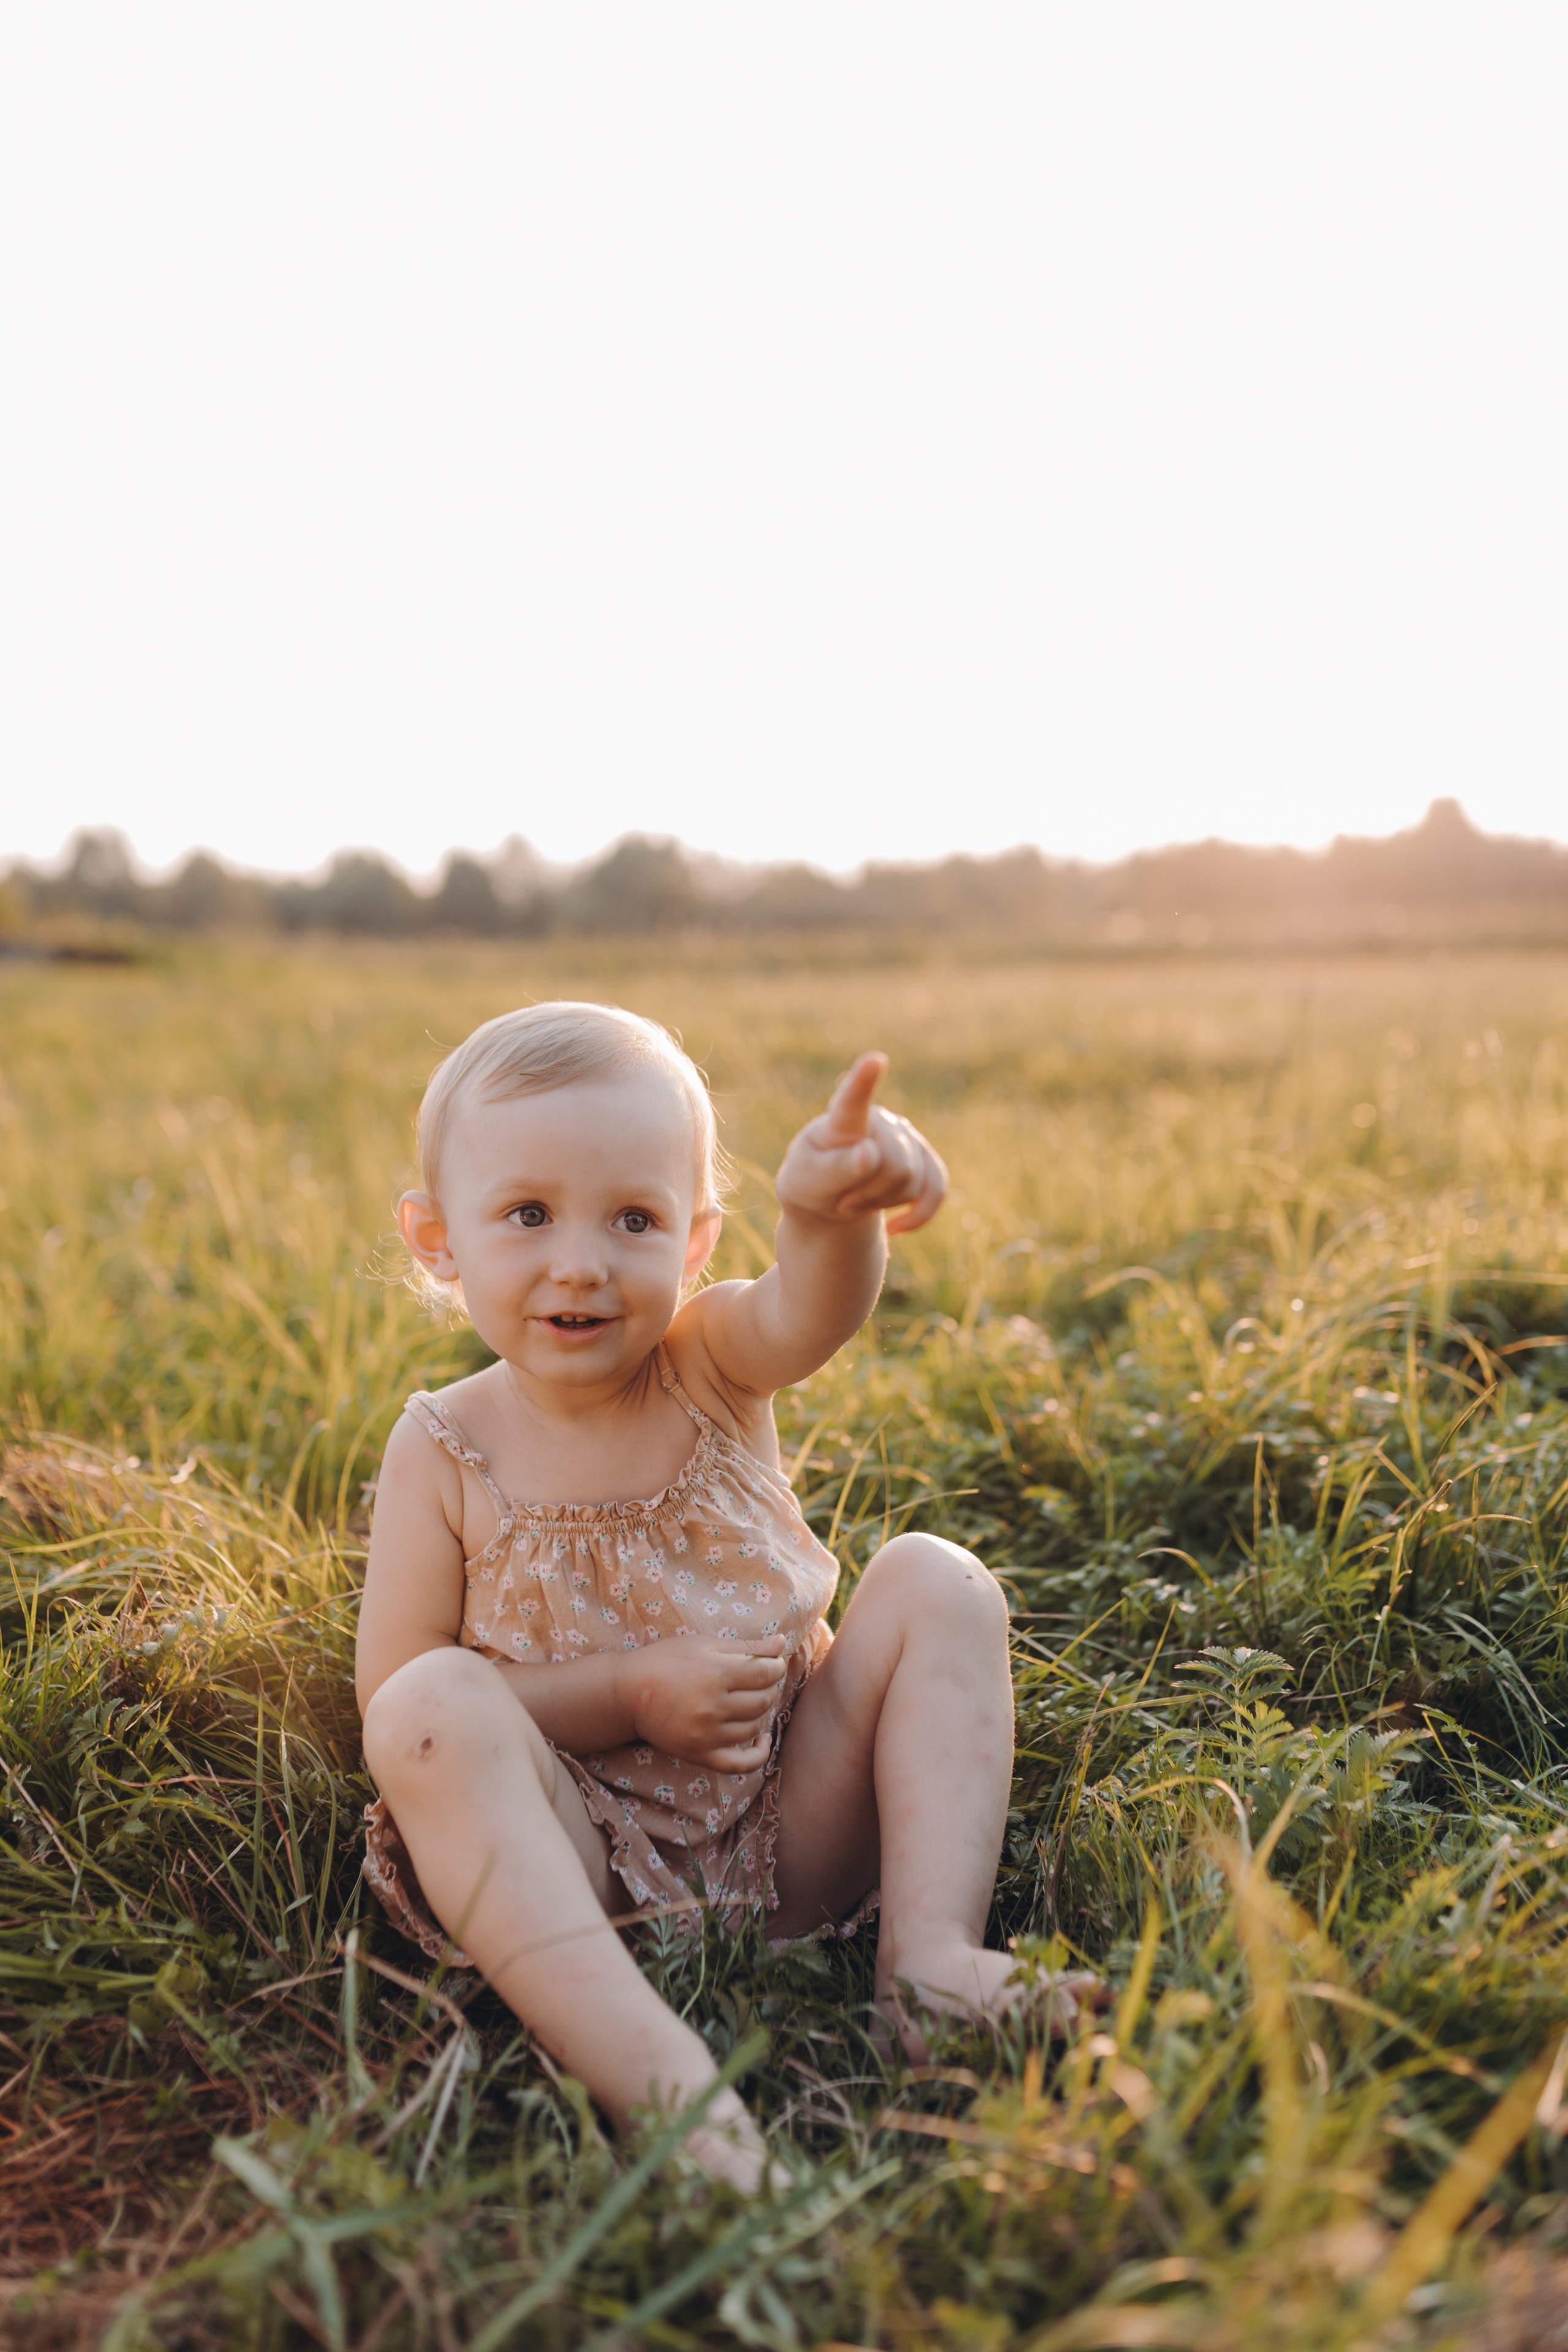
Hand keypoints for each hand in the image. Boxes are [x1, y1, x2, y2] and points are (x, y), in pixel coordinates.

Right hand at [619, 1634, 788, 1771]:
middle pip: (763, 1700)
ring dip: (760, 1713)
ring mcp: (706, 1736)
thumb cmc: (665, 1661)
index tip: (772, 1663)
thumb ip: (745, 1646)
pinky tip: (762, 1739)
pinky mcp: (699, 1755)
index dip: (775, 1667)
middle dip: (768, 1687)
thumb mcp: (704, 1645)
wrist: (627, 1693)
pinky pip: (740, 1764)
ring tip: (750, 1700)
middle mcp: (712, 1707)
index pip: (766, 1674)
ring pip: (754, 1727)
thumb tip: (783, 1642)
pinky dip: (759, 1754)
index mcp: (715, 1674)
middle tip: (759, 1679)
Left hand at [775, 1053, 947, 1234]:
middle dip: (869, 1192)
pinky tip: (895, 1227)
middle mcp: (880, 1120)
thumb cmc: (811, 1184)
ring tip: (853, 1200)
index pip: (852, 1102)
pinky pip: (936, 1190)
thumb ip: (835, 1169)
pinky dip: (917, 1215)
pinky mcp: (926, 1161)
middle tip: (840, 1200)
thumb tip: (870, 1154)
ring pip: (913, 1180)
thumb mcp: (806, 1183)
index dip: (863, 1081)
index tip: (874, 1060)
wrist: (828, 1200)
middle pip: (896, 1162)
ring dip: (881, 1203)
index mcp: (842, 1120)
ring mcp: (906, 1138)